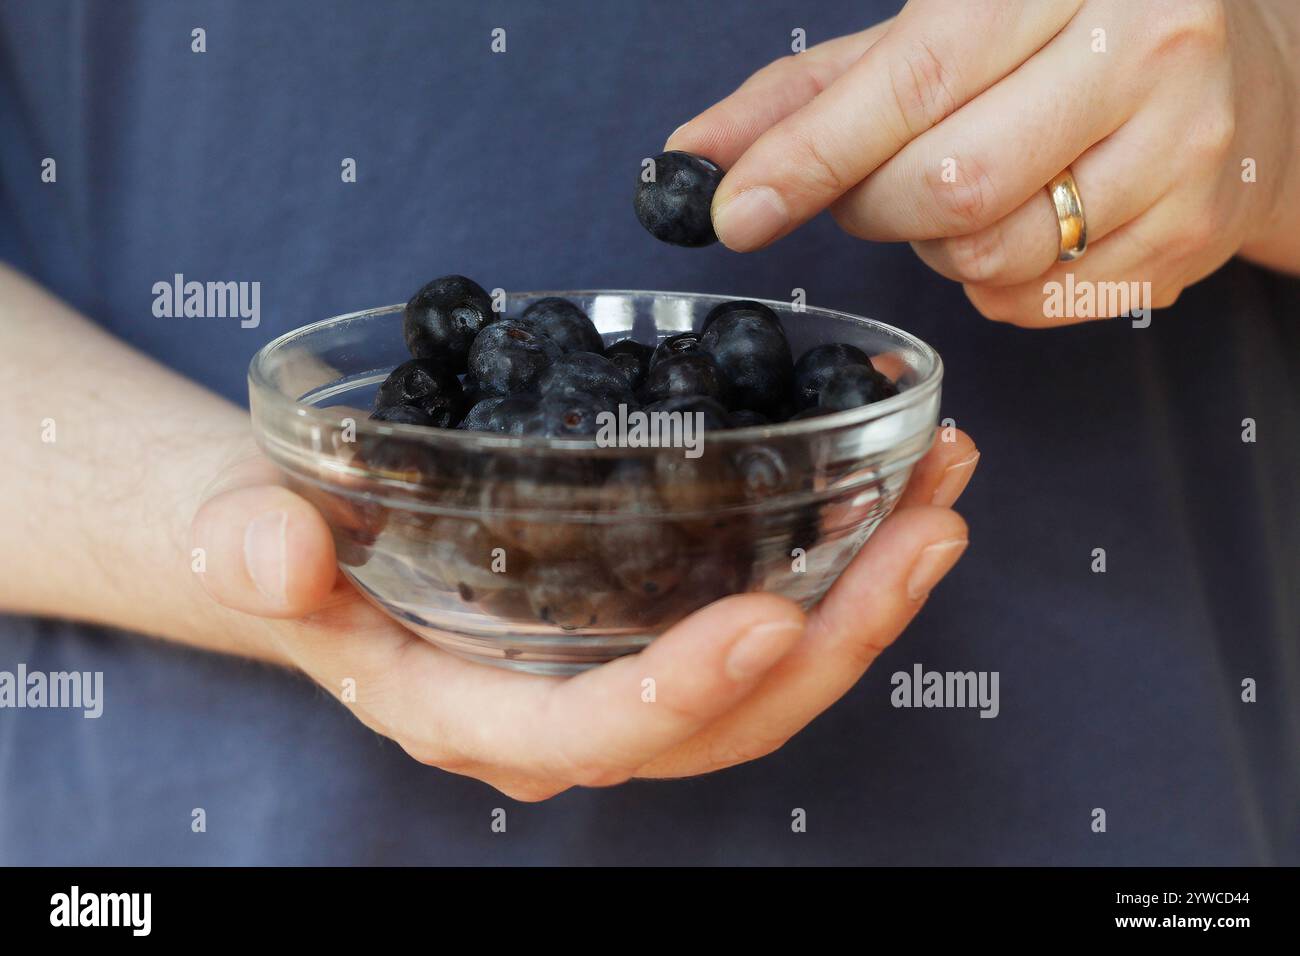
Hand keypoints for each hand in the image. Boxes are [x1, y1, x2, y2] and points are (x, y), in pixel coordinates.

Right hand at [191, 432, 977, 800]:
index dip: (685, 694)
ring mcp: (619, 675)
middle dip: (840, 639)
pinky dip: (839, 565)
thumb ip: (253, 553)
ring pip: (768, 676)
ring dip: (870, 595)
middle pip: (729, 720)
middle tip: (927, 532)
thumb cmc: (286, 546)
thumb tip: (272, 546)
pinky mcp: (648, 626)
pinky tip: (890, 491)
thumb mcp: (248, 538)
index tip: (773, 616)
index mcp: (476, 715)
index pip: (596, 734)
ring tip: (943, 497)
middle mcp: (566, 715)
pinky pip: (761, 620)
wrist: (309, 544)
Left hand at [669, 0, 1299, 323]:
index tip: (734, 211)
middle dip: (877, 207)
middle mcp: (1144, 48)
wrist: (1238, 76)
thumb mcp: (937, 38)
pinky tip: (1027, 227)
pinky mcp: (1191, 237)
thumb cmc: (1060, 44)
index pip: (913, 80)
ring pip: (989, 255)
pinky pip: (1033, 304)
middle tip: (877, 187)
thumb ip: (813, 94)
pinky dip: (994, 286)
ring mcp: (1182, 150)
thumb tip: (692, 156)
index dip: (811, 155)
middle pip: (947, 185)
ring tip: (972, 193)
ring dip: (939, 247)